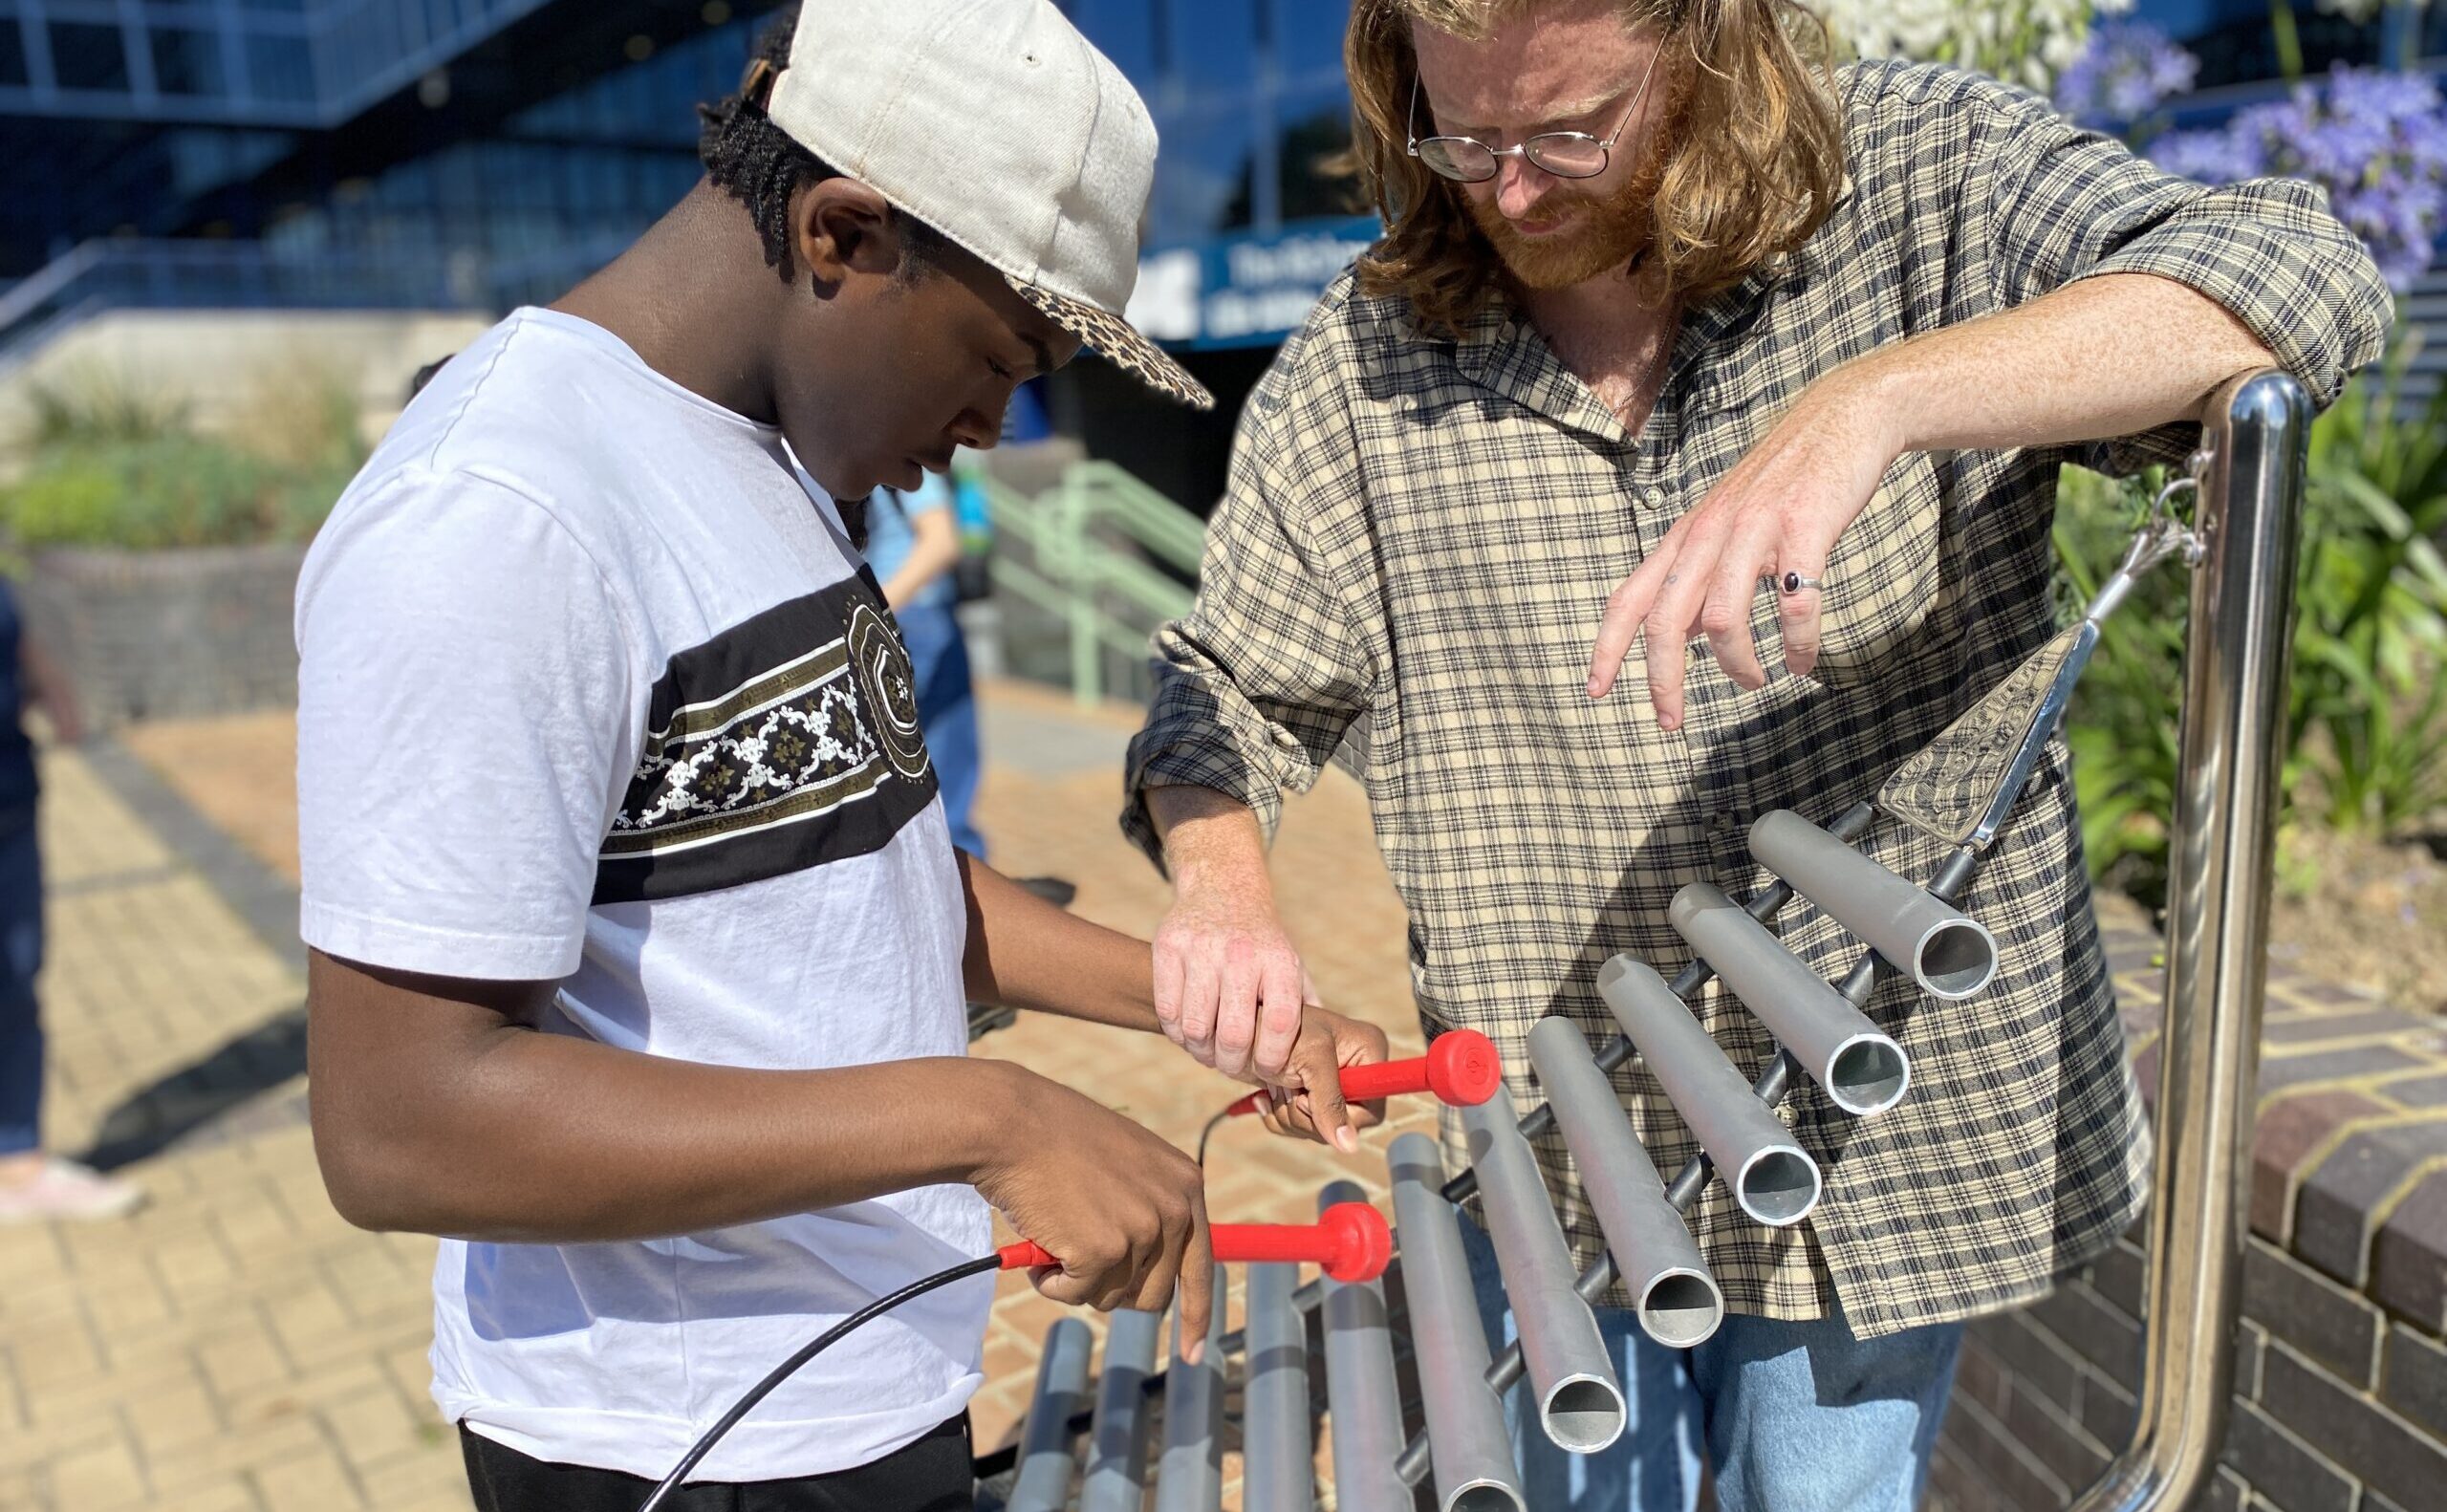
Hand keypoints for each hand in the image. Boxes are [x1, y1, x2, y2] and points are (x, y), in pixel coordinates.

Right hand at [972, 1067, 1213, 1352]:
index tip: (1191, 1353)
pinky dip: (1050, 1282)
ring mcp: (1142, 1232)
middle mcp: (1175, 1210)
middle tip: (1077, 1259)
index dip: (1197, 1314)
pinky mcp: (1103, 1252)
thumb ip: (1148, 1207)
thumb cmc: (1056, 1140)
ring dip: (1077, 1281)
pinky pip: (1075, 1295)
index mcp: (1185, 1186)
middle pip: (1155, 1295)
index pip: (1202, 1266)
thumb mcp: (1126, 1163)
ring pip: (1112, 1298)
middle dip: (1115, 1290)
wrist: (1013, 1123)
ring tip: (1054, 1238)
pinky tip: (1038, 1245)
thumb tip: (1145, 1274)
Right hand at [1152, 887, 1311, 1081]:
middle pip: (1234, 1034)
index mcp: (1279, 960)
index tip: (1267, 1070)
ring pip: (1195, 1028)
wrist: (1222, 885)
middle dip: (1232, 1065)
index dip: (1272, 1058)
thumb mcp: (1291, 963)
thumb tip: (1322, 1055)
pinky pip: (1167, 1010)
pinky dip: (1176, 1033)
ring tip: (1208, 1052)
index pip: (1280, 1023)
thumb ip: (1304, 1007)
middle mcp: (1241, 953)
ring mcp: (1201, 948)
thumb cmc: (1261, 941)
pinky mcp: (1168, 946)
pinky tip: (1187, 1032)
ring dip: (1201, 1052)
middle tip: (1231, 1067)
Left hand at [1248, 1007, 1390, 1154]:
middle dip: (1307, 1115)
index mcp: (1370, 1054)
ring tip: (1275, 1085)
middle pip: (1342, 1126)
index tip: (1309, 1097)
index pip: (1371, 1111)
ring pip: (1317, 1130)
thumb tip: (1350, 1147)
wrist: (1245, 1022)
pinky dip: (1278, 1117)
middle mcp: (1356, 1072)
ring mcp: (1330, 1086)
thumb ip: (1331, 1103)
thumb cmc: (1282, 1027)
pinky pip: (1298, 1127)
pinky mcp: (1308, 1096)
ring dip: (1289, 1115)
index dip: (1340, 1116)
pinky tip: (1266, 1094)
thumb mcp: (1312, 1060)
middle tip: (1288, 1089)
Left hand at [1587, 376, 1899, 728]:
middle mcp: (1709, 532)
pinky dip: (1798, 645)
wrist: (1845, 418)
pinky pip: (1794, 605)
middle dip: (1663, 681)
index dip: (1606, 648)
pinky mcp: (1805, 528)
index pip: (1629, 598)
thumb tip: (1687, 636)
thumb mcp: (1727, 525)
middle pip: (1666, 621)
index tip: (1595, 692)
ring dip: (1738, 666)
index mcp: (1685, 537)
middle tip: (1671, 722)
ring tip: (1756, 681)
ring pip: (1724, 619)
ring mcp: (1755, 528)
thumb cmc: (1785, 482)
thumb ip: (1701, 577)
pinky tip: (1803, 661)